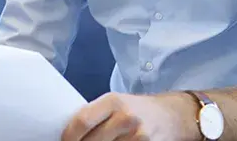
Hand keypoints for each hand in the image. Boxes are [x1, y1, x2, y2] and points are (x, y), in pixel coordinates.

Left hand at [61, 92, 198, 140]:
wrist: (173, 115)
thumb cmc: (138, 108)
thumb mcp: (116, 102)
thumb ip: (95, 113)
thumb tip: (70, 129)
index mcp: (113, 101)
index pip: (83, 120)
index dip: (69, 135)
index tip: (63, 140)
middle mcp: (125, 117)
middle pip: (93, 140)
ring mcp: (138, 135)